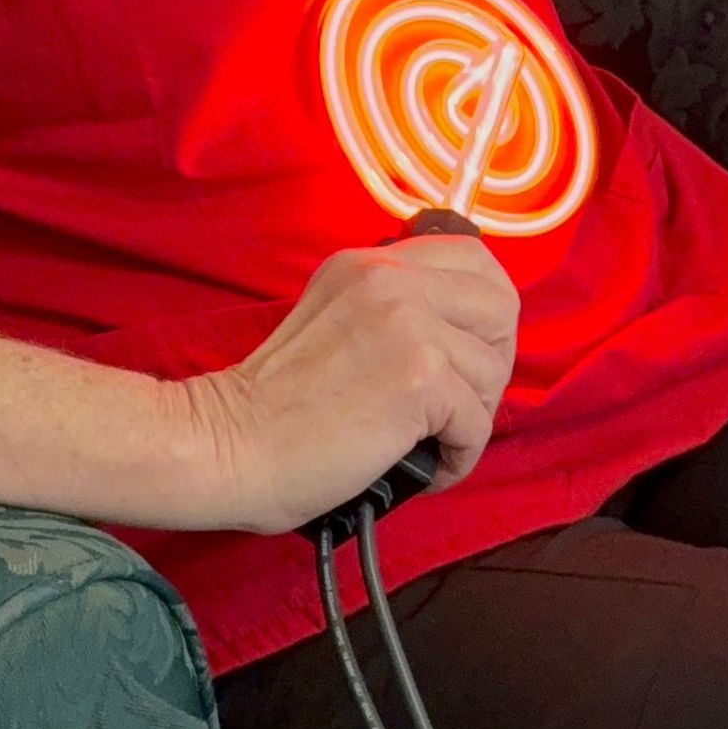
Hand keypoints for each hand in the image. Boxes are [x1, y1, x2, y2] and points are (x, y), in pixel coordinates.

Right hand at [189, 233, 521, 536]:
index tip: (468, 354)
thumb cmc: (271, 407)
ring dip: (471, 418)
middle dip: (493, 363)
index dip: (485, 313)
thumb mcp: (331, 320)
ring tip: (431, 444)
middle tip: (460, 404)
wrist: (226, 444)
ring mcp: (409, 325)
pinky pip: (477, 423)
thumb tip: (456, 340)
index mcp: (370, 265)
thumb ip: (388, 312)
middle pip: (501, 306)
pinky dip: (460, 456)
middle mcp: (393, 281)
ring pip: (492, 370)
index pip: (474, 260)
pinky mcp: (419, 377)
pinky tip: (427, 469)